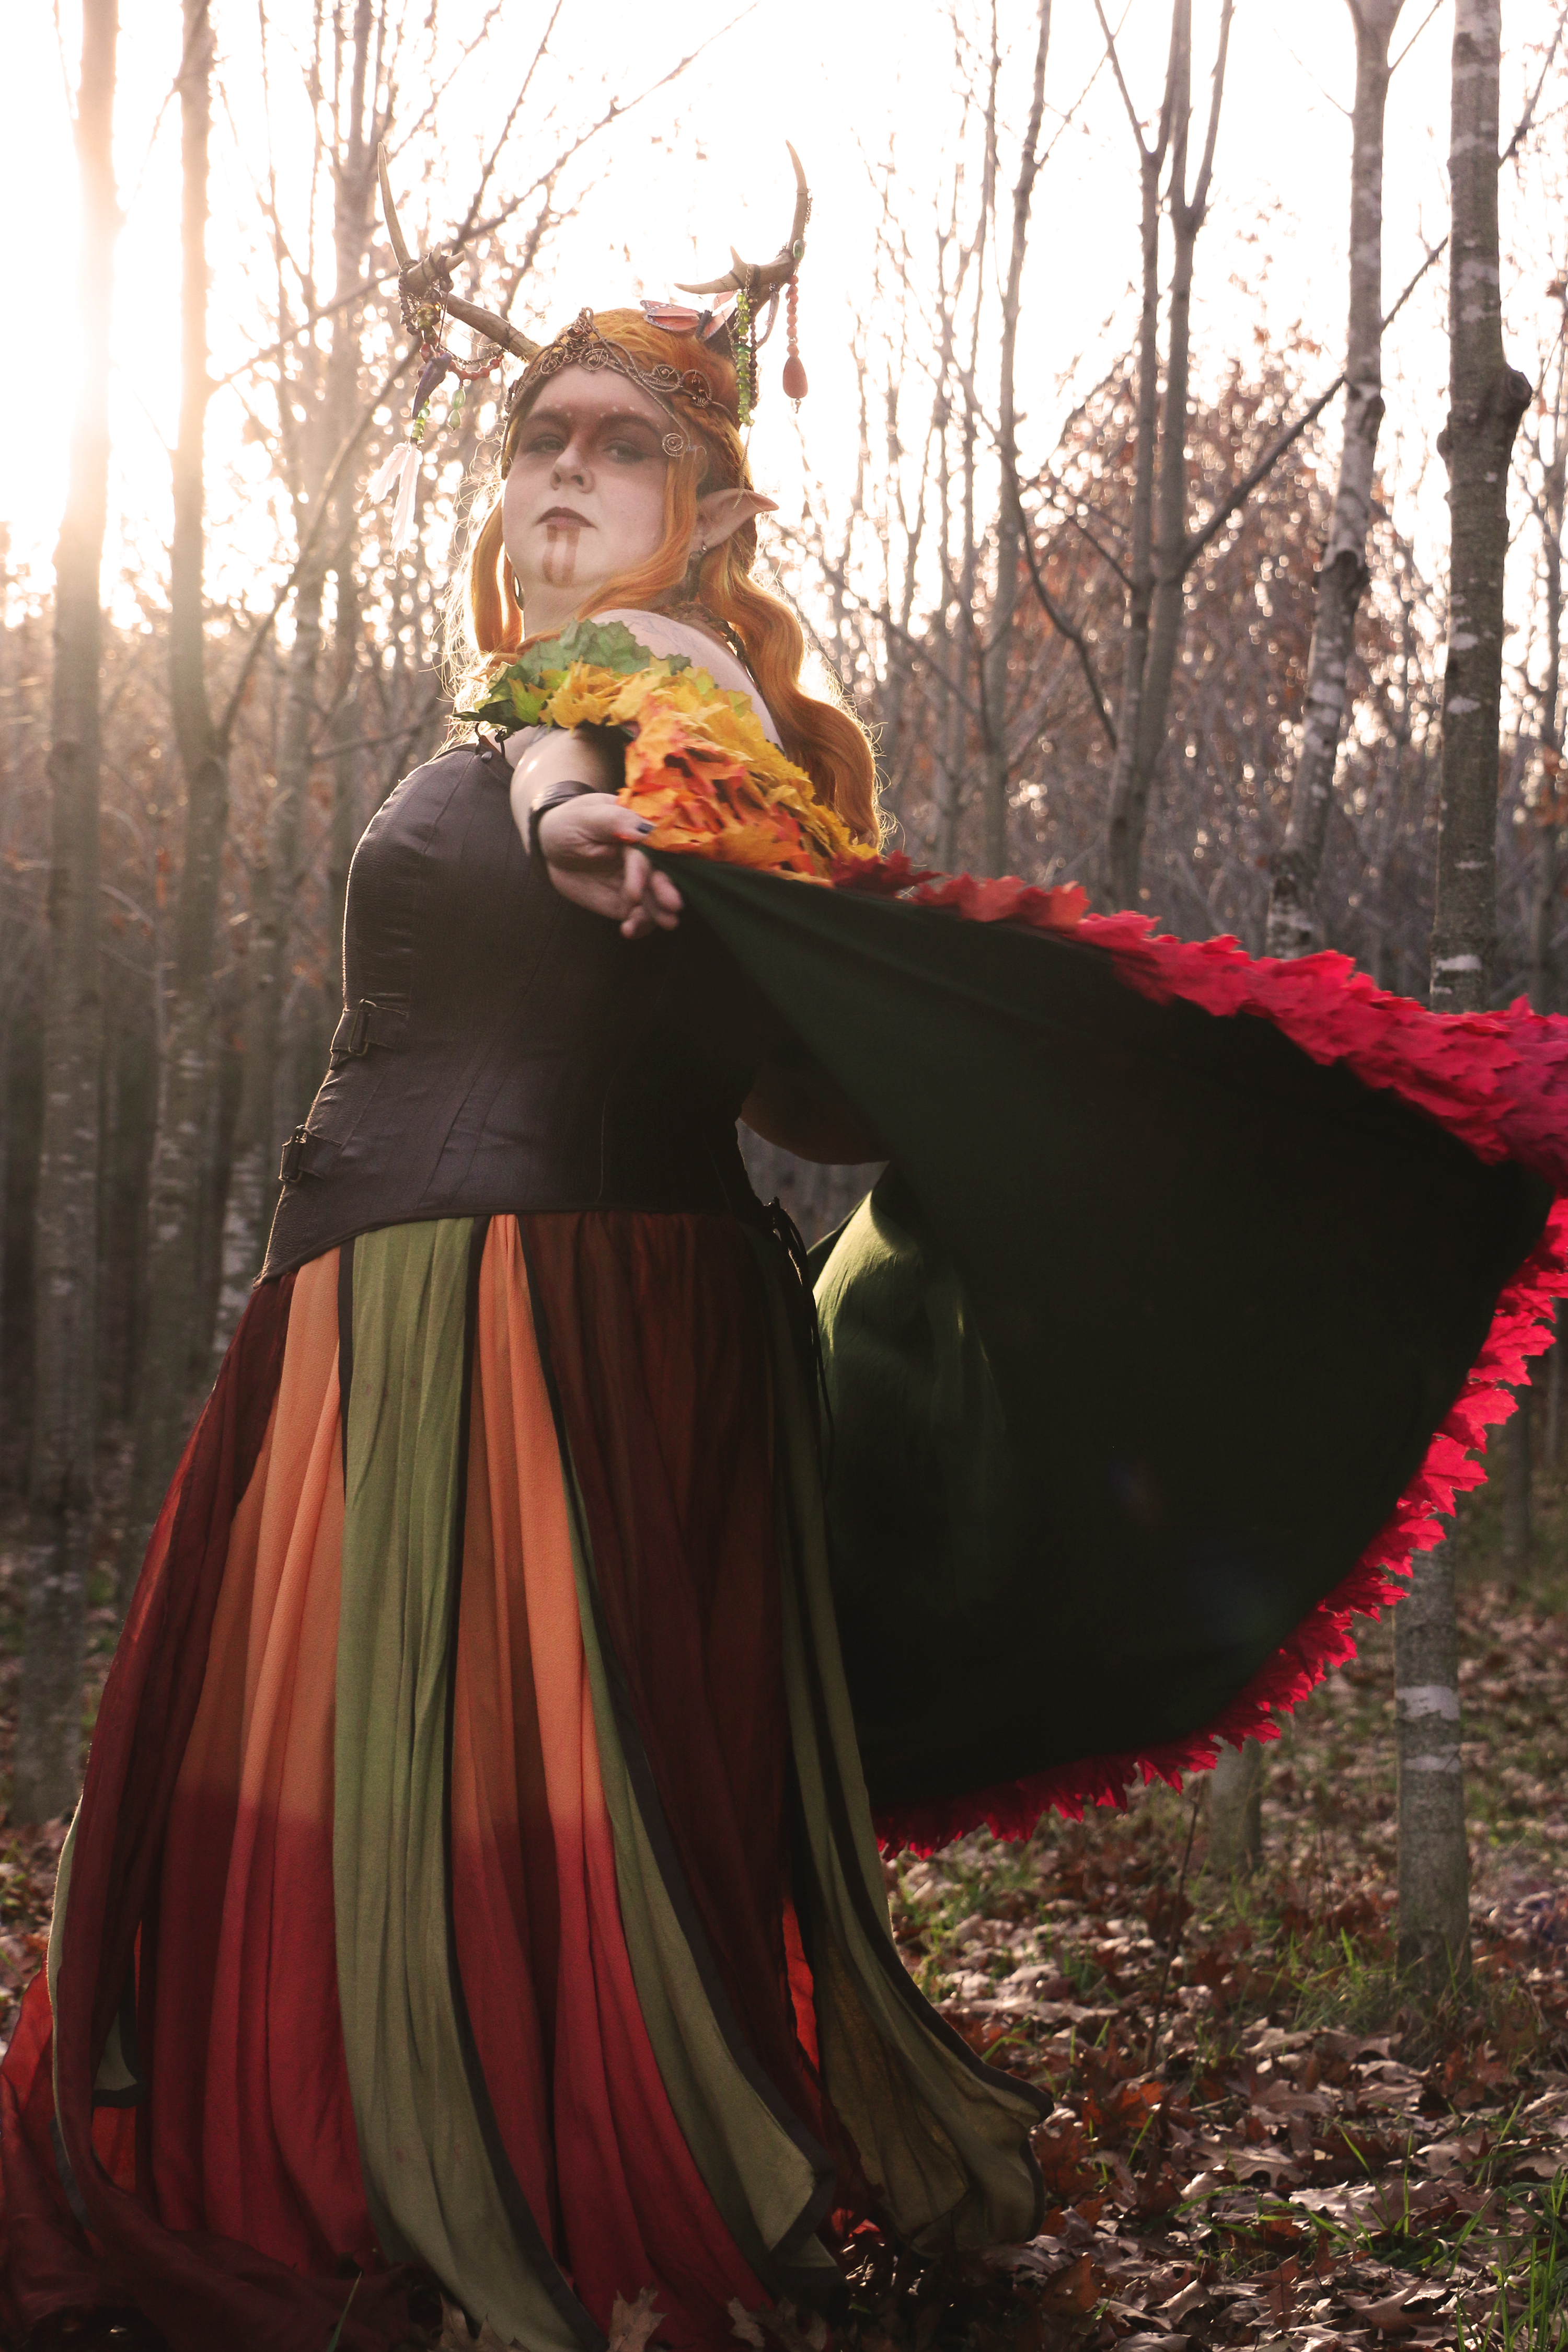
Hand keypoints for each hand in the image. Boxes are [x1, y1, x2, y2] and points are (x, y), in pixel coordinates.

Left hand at [536, 793, 682, 938]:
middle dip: (665, 892)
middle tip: (673, 907)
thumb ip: (615, 820)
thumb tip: (644, 830)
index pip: (648, 851)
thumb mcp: (587, 816)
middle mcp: (643, 858)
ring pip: (653, 900)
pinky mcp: (626, 902)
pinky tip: (629, 931)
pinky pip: (638, 916)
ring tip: (665, 924)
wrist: (552, 847)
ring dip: (659, 913)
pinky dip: (638, 926)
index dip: (644, 871)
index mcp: (638, 832)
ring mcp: (636, 882)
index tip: (641, 888)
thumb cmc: (570, 823)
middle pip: (659, 876)